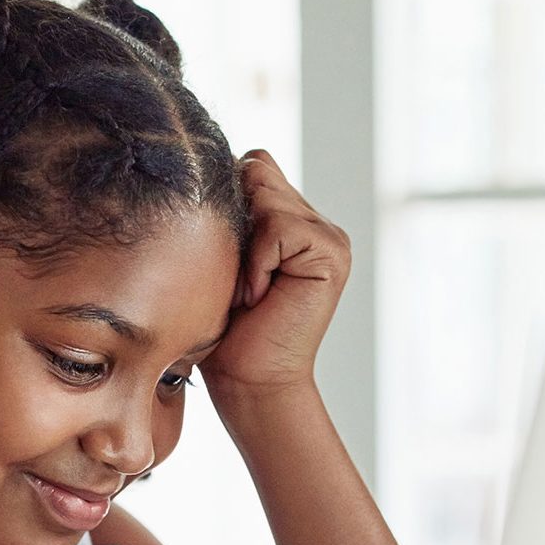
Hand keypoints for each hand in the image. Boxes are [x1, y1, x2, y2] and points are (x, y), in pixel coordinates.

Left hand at [202, 150, 351, 401]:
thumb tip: (213, 162)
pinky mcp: (331, 252)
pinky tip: (260, 296)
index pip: (252, 167)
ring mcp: (328, 237)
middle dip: (234, 222)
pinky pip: (277, 225)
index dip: (228, 205)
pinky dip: (258, 261)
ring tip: (248, 291)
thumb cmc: (224, 332)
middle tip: (238, 282)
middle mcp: (315, 222)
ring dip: (244, 247)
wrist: (248, 382)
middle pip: (257, 171)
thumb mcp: (218, 260)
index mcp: (290, 220)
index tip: (225, 264)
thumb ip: (230, 213)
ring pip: (265, 195)